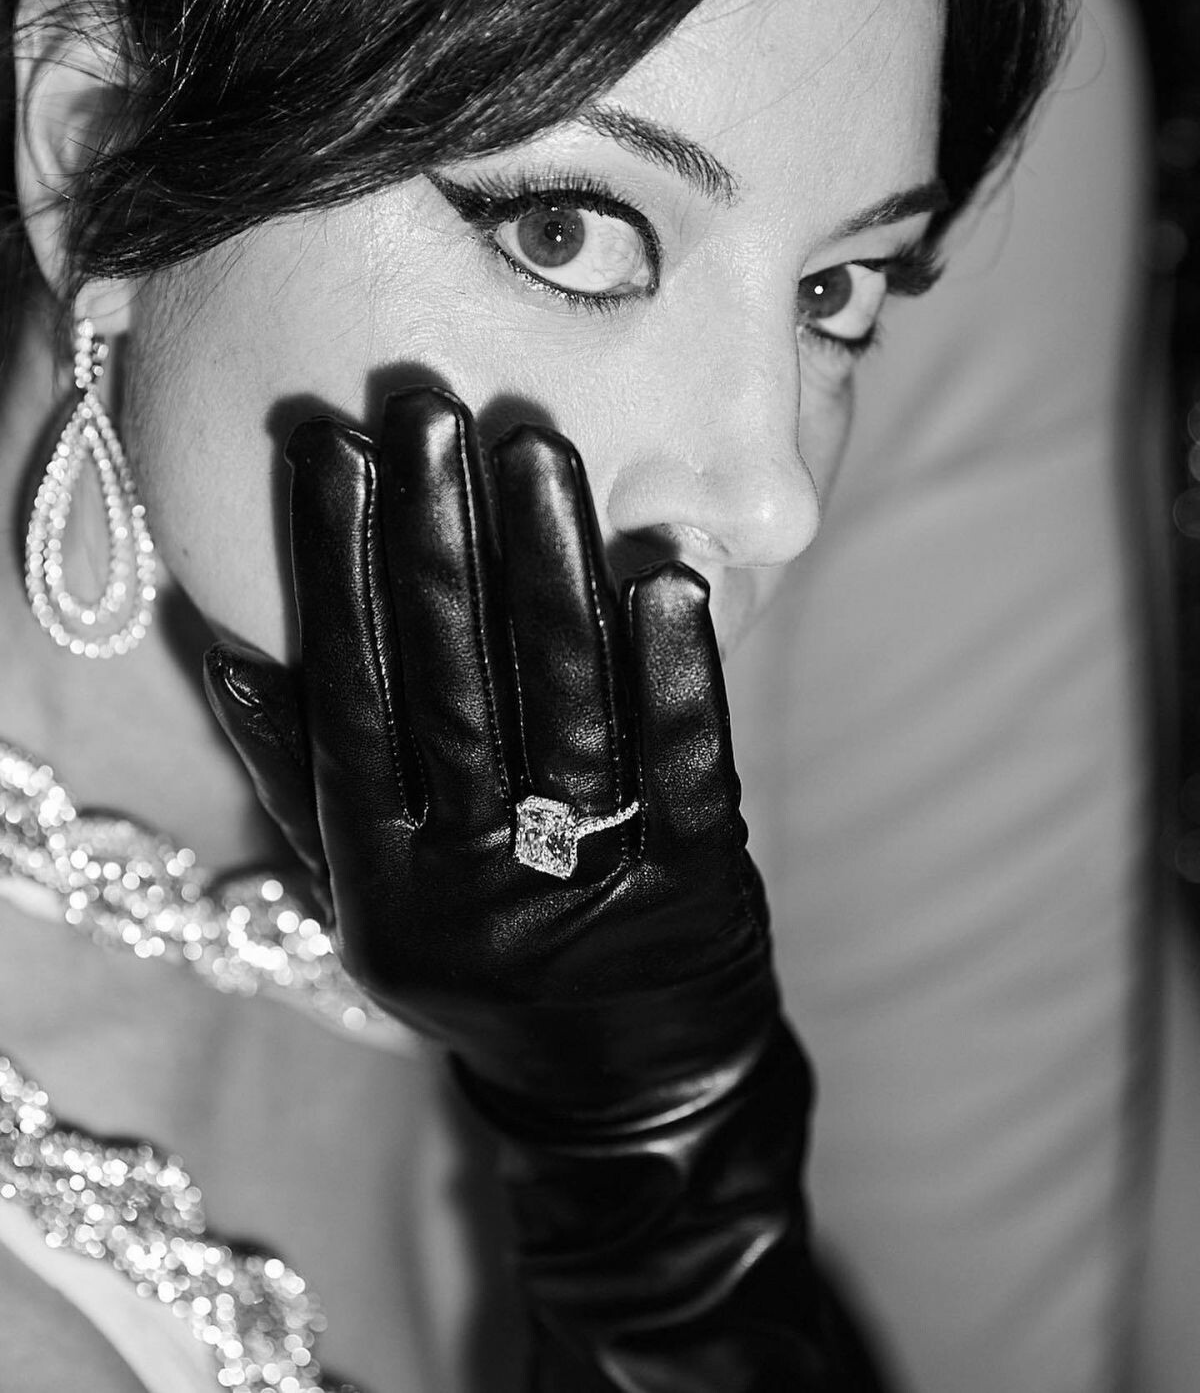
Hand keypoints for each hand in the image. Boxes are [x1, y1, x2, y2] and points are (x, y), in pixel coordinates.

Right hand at [206, 386, 775, 1109]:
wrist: (626, 1088)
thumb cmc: (484, 955)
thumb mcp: (369, 888)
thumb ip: (299, 775)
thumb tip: (228, 647)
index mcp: (381, 879)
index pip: (348, 699)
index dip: (337, 569)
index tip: (329, 450)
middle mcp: (473, 888)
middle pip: (450, 687)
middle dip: (435, 538)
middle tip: (424, 410)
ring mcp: (587, 890)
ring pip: (564, 706)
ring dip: (549, 567)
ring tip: (532, 447)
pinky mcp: (697, 887)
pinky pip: (685, 761)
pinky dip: (674, 663)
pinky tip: (663, 565)